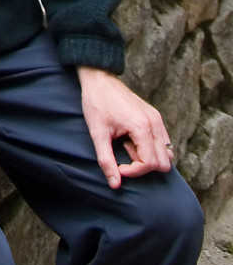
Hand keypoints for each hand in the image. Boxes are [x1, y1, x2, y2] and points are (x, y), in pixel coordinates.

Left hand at [78, 66, 173, 186]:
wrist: (98, 79)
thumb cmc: (96, 103)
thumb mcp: (97, 133)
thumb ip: (106, 161)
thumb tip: (115, 185)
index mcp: (142, 126)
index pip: (150, 163)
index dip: (134, 171)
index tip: (118, 166)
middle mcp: (155, 123)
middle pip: (164, 163)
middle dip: (143, 165)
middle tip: (123, 151)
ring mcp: (157, 119)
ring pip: (167, 154)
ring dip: (148, 157)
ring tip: (127, 144)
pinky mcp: (155, 117)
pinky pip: (163, 143)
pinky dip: (151, 148)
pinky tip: (131, 138)